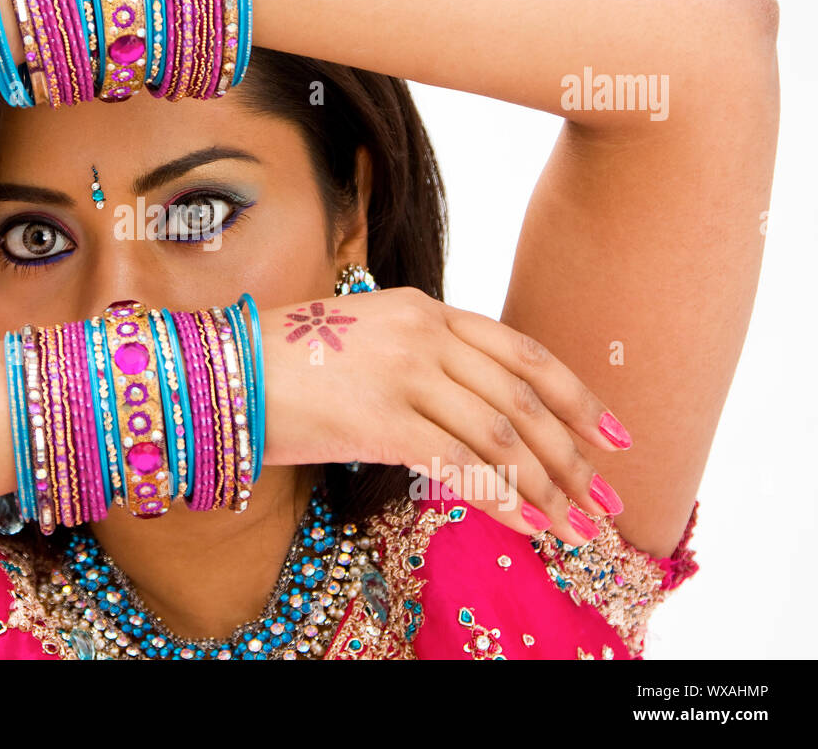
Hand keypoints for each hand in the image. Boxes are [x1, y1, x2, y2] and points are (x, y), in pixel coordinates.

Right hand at [261, 286, 631, 545]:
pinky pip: (461, 465)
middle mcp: (424, 333)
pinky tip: (530, 526)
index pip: (521, 353)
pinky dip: (504, 500)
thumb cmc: (287, 362)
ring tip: (577, 525)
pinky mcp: (382, 417)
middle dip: (573, 454)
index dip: (576, 396)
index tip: (615, 435)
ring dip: (547, 487)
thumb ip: (423, 359)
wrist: (222, 371)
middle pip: (522, 399)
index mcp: (425, 309)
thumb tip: (475, 409)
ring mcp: (405, 372)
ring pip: (500, 436)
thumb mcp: (366, 339)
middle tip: (607, 498)